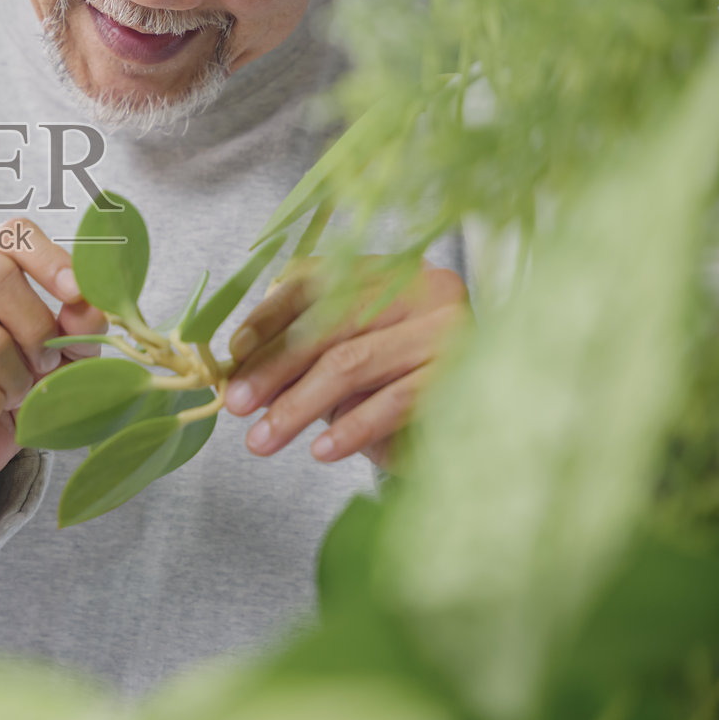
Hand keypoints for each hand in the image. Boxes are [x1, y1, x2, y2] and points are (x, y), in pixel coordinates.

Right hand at [0, 218, 104, 530]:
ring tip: (13, 391)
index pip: (13, 235)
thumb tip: (89, 311)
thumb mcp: (60, 349)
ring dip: (16, 380)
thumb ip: (77, 327)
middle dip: (37, 330)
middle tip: (45, 363)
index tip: (77, 294)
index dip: (50, 260)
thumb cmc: (15, 375)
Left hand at [221, 259, 468, 466]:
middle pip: (329, 324)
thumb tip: (240, 365)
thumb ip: (303, 347)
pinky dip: (351, 428)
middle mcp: (423, 288)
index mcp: (389, 270)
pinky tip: (321, 449)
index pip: (315, 283)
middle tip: (237, 404)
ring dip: (297, 406)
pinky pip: (393, 402)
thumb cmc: (401, 381)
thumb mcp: (349, 353)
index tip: (234, 353)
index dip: (269, 317)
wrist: (484, 418)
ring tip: (263, 439)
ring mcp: (447, 329)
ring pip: (352, 363)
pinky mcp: (462, 375)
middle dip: (274, 368)